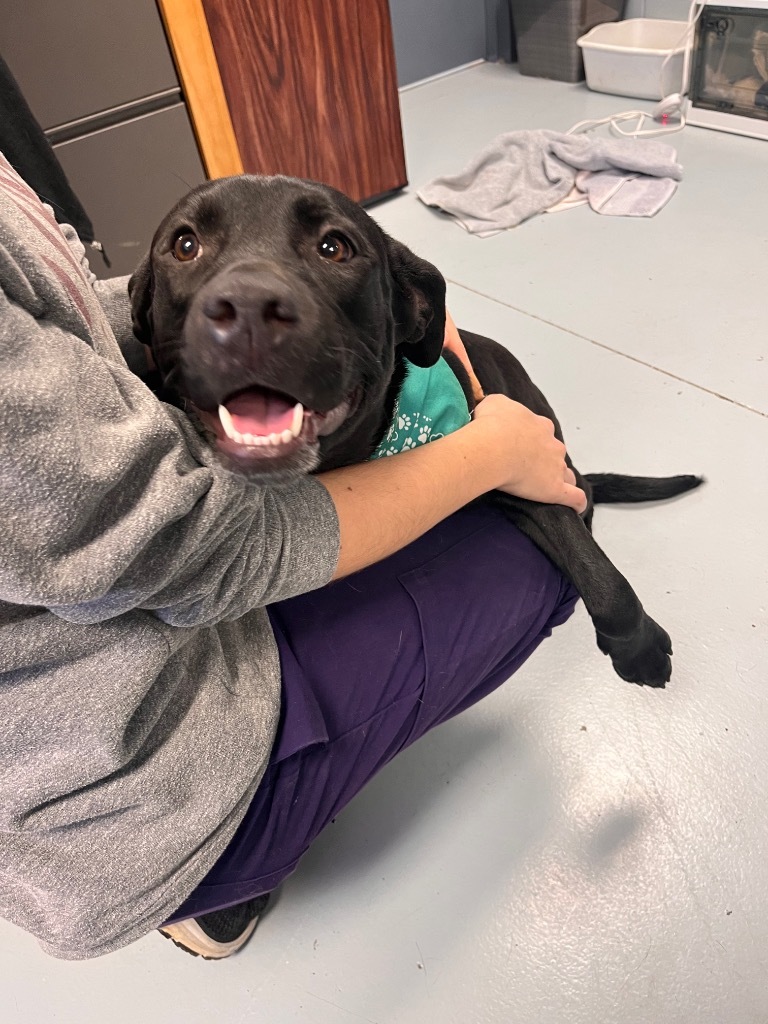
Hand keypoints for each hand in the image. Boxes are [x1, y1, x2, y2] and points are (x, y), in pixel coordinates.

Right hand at [472, 393, 586, 513]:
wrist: (493, 446)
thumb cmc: (491, 425)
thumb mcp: (493, 403)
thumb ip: (501, 406)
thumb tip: (497, 409)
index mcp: (540, 425)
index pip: (542, 432)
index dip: (532, 439)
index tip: (519, 446)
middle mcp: (553, 444)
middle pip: (555, 453)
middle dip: (545, 459)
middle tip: (525, 467)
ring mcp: (556, 467)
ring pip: (566, 473)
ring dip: (559, 478)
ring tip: (547, 487)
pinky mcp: (556, 489)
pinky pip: (574, 497)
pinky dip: (576, 502)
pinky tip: (575, 508)